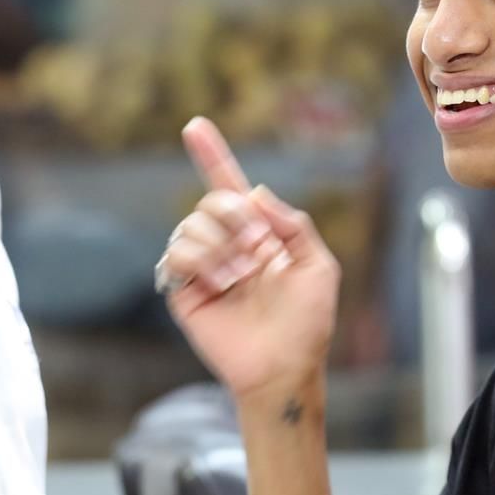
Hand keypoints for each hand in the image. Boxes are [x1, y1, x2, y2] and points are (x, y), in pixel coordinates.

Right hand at [159, 117, 340, 400]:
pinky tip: (222, 284)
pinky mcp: (184, 291)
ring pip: (191, 223)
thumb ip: (293, 224)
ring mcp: (204, 267)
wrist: (284, 368)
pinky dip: (200, 262)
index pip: (231, 188)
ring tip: (241, 277)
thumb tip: (254, 193)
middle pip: (213, 200)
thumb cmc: (307, 323)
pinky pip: (175, 255)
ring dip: (221, 245)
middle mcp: (228, 245)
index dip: (213, 155)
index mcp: (258, 234)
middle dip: (236, 217)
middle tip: (259, 249)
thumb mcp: (318, 267)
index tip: (195, 126)